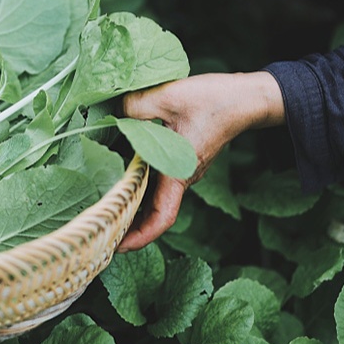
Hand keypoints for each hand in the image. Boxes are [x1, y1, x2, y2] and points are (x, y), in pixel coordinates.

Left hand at [117, 71, 284, 251]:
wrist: (246, 98)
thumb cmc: (214, 101)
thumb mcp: (169, 97)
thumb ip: (135, 106)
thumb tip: (112, 114)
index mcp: (179, 172)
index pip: (161, 217)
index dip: (140, 237)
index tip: (118, 246)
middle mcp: (182, 177)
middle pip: (153, 214)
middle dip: (127, 226)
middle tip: (97, 229)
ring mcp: (183, 171)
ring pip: (154, 198)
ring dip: (132, 207)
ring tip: (102, 208)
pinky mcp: (182, 161)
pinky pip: (158, 182)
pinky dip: (139, 187)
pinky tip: (120, 177)